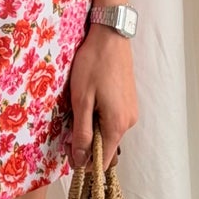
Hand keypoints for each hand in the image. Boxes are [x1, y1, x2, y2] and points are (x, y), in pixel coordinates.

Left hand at [67, 24, 137, 166]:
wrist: (110, 37)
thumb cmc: (93, 65)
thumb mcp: (81, 100)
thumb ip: (81, 132)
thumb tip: (80, 159)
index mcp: (117, 125)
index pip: (103, 160)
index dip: (84, 161)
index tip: (68, 150)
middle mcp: (128, 122)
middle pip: (106, 147)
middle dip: (87, 145)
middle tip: (69, 128)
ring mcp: (130, 111)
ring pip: (109, 133)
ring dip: (92, 130)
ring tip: (79, 110)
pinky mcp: (129, 102)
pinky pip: (113, 121)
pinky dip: (100, 119)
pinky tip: (90, 103)